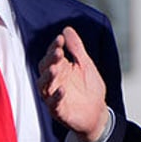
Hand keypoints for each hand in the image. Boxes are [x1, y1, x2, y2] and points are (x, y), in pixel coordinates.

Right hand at [37, 26, 109, 141]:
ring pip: (44, 86)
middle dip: (50, 60)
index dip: (54, 46)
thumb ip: (77, 48)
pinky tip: (62, 90)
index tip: (60, 39)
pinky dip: (56, 97)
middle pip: (45, 68)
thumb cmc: (89, 88)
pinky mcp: (58, 111)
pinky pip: (53, 104)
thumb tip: (66, 29)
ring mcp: (53, 96)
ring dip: (48, 77)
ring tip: (55, 69)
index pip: (52, 55)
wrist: (97, 112)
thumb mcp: (86, 65)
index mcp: (60, 68)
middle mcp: (54, 81)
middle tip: (58, 52)